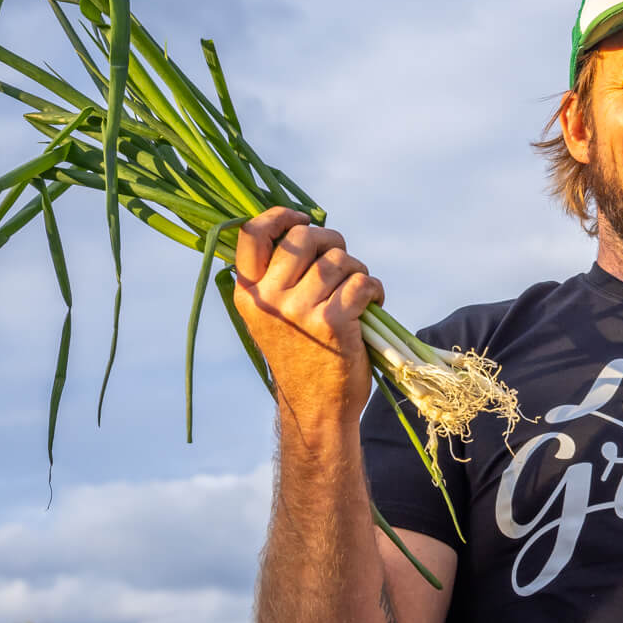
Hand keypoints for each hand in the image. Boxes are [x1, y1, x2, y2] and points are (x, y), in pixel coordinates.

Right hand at [231, 207, 383, 432]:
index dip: (279, 216)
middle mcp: (269, 298)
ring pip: (339, 260)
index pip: (251, 234)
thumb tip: (301, 225)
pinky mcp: (332, 322)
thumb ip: (278, 274)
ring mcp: (299, 310)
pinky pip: (362, 282)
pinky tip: (371, 306)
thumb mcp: (273, 314)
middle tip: (342, 262)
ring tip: (356, 292)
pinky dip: (374, 290)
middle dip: (332, 242)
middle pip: (305, 238)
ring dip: (357, 271)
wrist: (316, 406)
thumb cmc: (301, 352)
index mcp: (249, 292)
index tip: (301, 219)